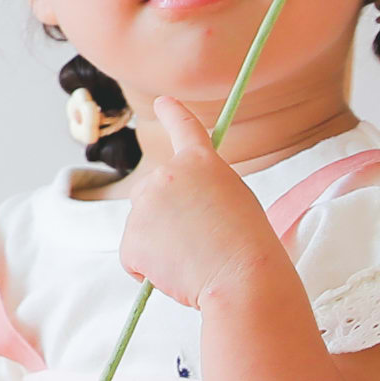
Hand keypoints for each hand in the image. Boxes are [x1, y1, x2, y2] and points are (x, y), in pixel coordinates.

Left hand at [116, 90, 300, 316]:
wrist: (241, 277)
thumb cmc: (248, 246)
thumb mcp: (234, 200)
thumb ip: (201, 190)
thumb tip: (172, 209)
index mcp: (201, 162)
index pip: (185, 127)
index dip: (172, 113)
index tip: (163, 102)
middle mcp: (167, 174)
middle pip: (152, 192)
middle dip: (165, 215)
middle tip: (197, 240)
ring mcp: (145, 205)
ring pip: (143, 224)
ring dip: (158, 243)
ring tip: (192, 258)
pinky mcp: (131, 238)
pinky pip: (133, 254)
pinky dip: (147, 268)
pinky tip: (175, 272)